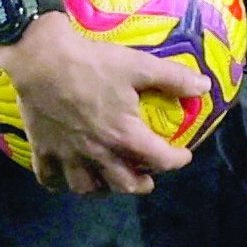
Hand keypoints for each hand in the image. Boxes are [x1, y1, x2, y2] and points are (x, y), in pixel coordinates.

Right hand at [0, 13, 205, 194]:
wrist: (42, 58)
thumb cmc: (93, 63)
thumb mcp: (140, 65)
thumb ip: (174, 78)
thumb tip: (204, 86)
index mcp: (123, 135)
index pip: (159, 159)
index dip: (177, 160)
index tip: (184, 155)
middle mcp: (96, 152)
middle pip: (123, 184)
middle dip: (141, 184)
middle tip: (149, 176)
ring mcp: (67, 155)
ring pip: (86, 188)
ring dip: (103, 188)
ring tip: (111, 180)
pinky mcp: (42, 150)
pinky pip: (50, 179)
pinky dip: (61, 183)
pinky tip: (69, 176)